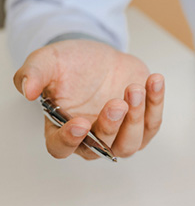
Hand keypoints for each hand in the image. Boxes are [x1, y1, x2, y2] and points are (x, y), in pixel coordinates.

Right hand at [13, 39, 164, 159]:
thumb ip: (34, 73)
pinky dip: (156, 102)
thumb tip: (26, 90)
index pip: (61, 148)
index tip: (79, 123)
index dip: (70, 140)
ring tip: (135, 89)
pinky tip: (154, 81)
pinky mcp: (143, 124)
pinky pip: (153, 122)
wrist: (99, 57)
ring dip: (136, 118)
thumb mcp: (48, 61)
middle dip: (111, 125)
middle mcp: (92, 139)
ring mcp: (120, 134)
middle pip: (103, 146)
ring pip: (131, 142)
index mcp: (62, 130)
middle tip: (117, 103)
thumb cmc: (72, 65)